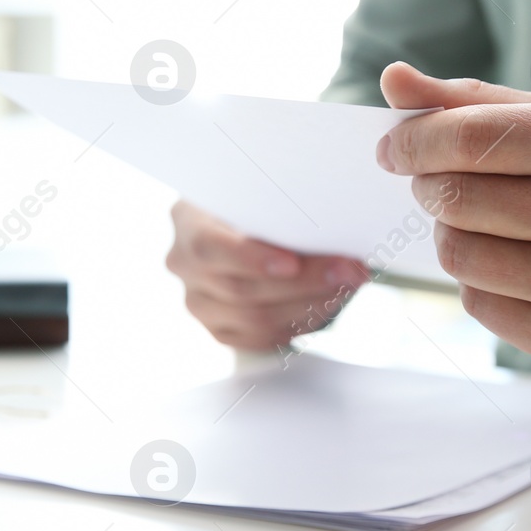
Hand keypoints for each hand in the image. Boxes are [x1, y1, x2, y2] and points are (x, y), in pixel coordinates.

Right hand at [166, 201, 370, 350]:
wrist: (248, 227)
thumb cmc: (258, 205)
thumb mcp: (262, 194)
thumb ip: (280, 207)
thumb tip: (331, 227)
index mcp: (187, 220)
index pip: (208, 248)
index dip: (251, 259)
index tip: (292, 264)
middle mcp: (183, 263)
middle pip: (241, 288)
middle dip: (304, 281)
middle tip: (347, 270)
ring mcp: (197, 301)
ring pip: (256, 318)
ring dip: (311, 303)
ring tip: (347, 285)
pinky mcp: (220, 329)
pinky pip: (263, 336)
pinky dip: (302, 321)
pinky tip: (328, 301)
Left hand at [376, 62, 530, 371]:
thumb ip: (479, 103)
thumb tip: (393, 82)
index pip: (474, 139)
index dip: (416, 141)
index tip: (393, 146)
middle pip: (456, 199)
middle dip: (431, 185)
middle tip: (441, 182)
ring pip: (458, 254)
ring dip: (453, 233)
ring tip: (486, 223)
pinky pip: (477, 304)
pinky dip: (479, 280)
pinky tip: (517, 266)